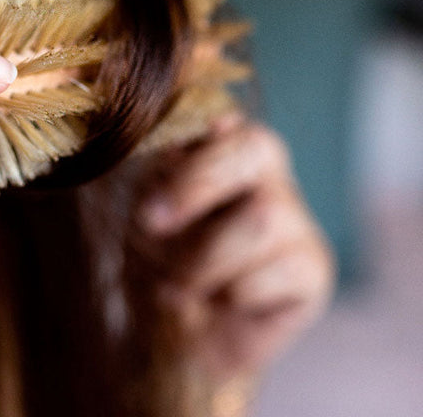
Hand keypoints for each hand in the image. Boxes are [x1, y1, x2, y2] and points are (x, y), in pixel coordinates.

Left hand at [136, 114, 334, 387]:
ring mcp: (296, 219)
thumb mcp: (139, 207)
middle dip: (197, 184)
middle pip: (258, 146)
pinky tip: (217, 302)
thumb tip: (195, 131)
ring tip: (176, 284)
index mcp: (218, 144)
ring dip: (204, 258)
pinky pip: (283, 271)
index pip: (222, 118)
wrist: (163, 336)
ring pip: (264, 217)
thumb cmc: (151, 259)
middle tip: (150, 225)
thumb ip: (160, 166)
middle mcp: (265, 172)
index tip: (148, 205)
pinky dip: (233, 294)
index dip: (190, 154)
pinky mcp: (314, 269)